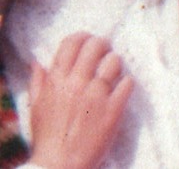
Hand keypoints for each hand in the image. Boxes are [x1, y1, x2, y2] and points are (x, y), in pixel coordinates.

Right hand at [27, 32, 133, 168]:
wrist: (60, 165)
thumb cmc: (48, 137)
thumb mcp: (36, 107)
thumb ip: (38, 82)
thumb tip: (38, 61)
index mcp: (56, 81)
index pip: (71, 43)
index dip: (83, 37)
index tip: (89, 40)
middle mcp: (76, 83)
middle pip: (96, 46)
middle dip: (103, 46)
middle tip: (105, 53)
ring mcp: (96, 95)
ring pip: (114, 61)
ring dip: (116, 64)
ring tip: (114, 73)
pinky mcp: (114, 108)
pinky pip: (128, 83)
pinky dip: (127, 83)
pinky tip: (123, 89)